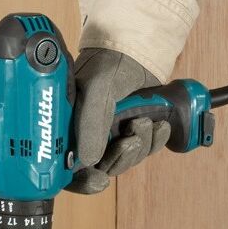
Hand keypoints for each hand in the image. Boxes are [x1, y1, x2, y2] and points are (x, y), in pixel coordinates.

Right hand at [66, 48, 170, 193]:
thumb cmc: (108, 62)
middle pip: (102, 168)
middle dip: (120, 157)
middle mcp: (87, 135)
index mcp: (68, 129)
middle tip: (130, 139)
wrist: (137, 47)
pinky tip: (160, 125)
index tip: (98, 180)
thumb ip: (90, 123)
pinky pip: (146, 150)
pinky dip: (156, 140)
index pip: (67, 169)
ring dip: (141, 146)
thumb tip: (88, 161)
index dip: (81, 181)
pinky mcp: (133, 130)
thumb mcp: (96, 89)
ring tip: (144, 120)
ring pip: (126, 160)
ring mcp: (111, 134)